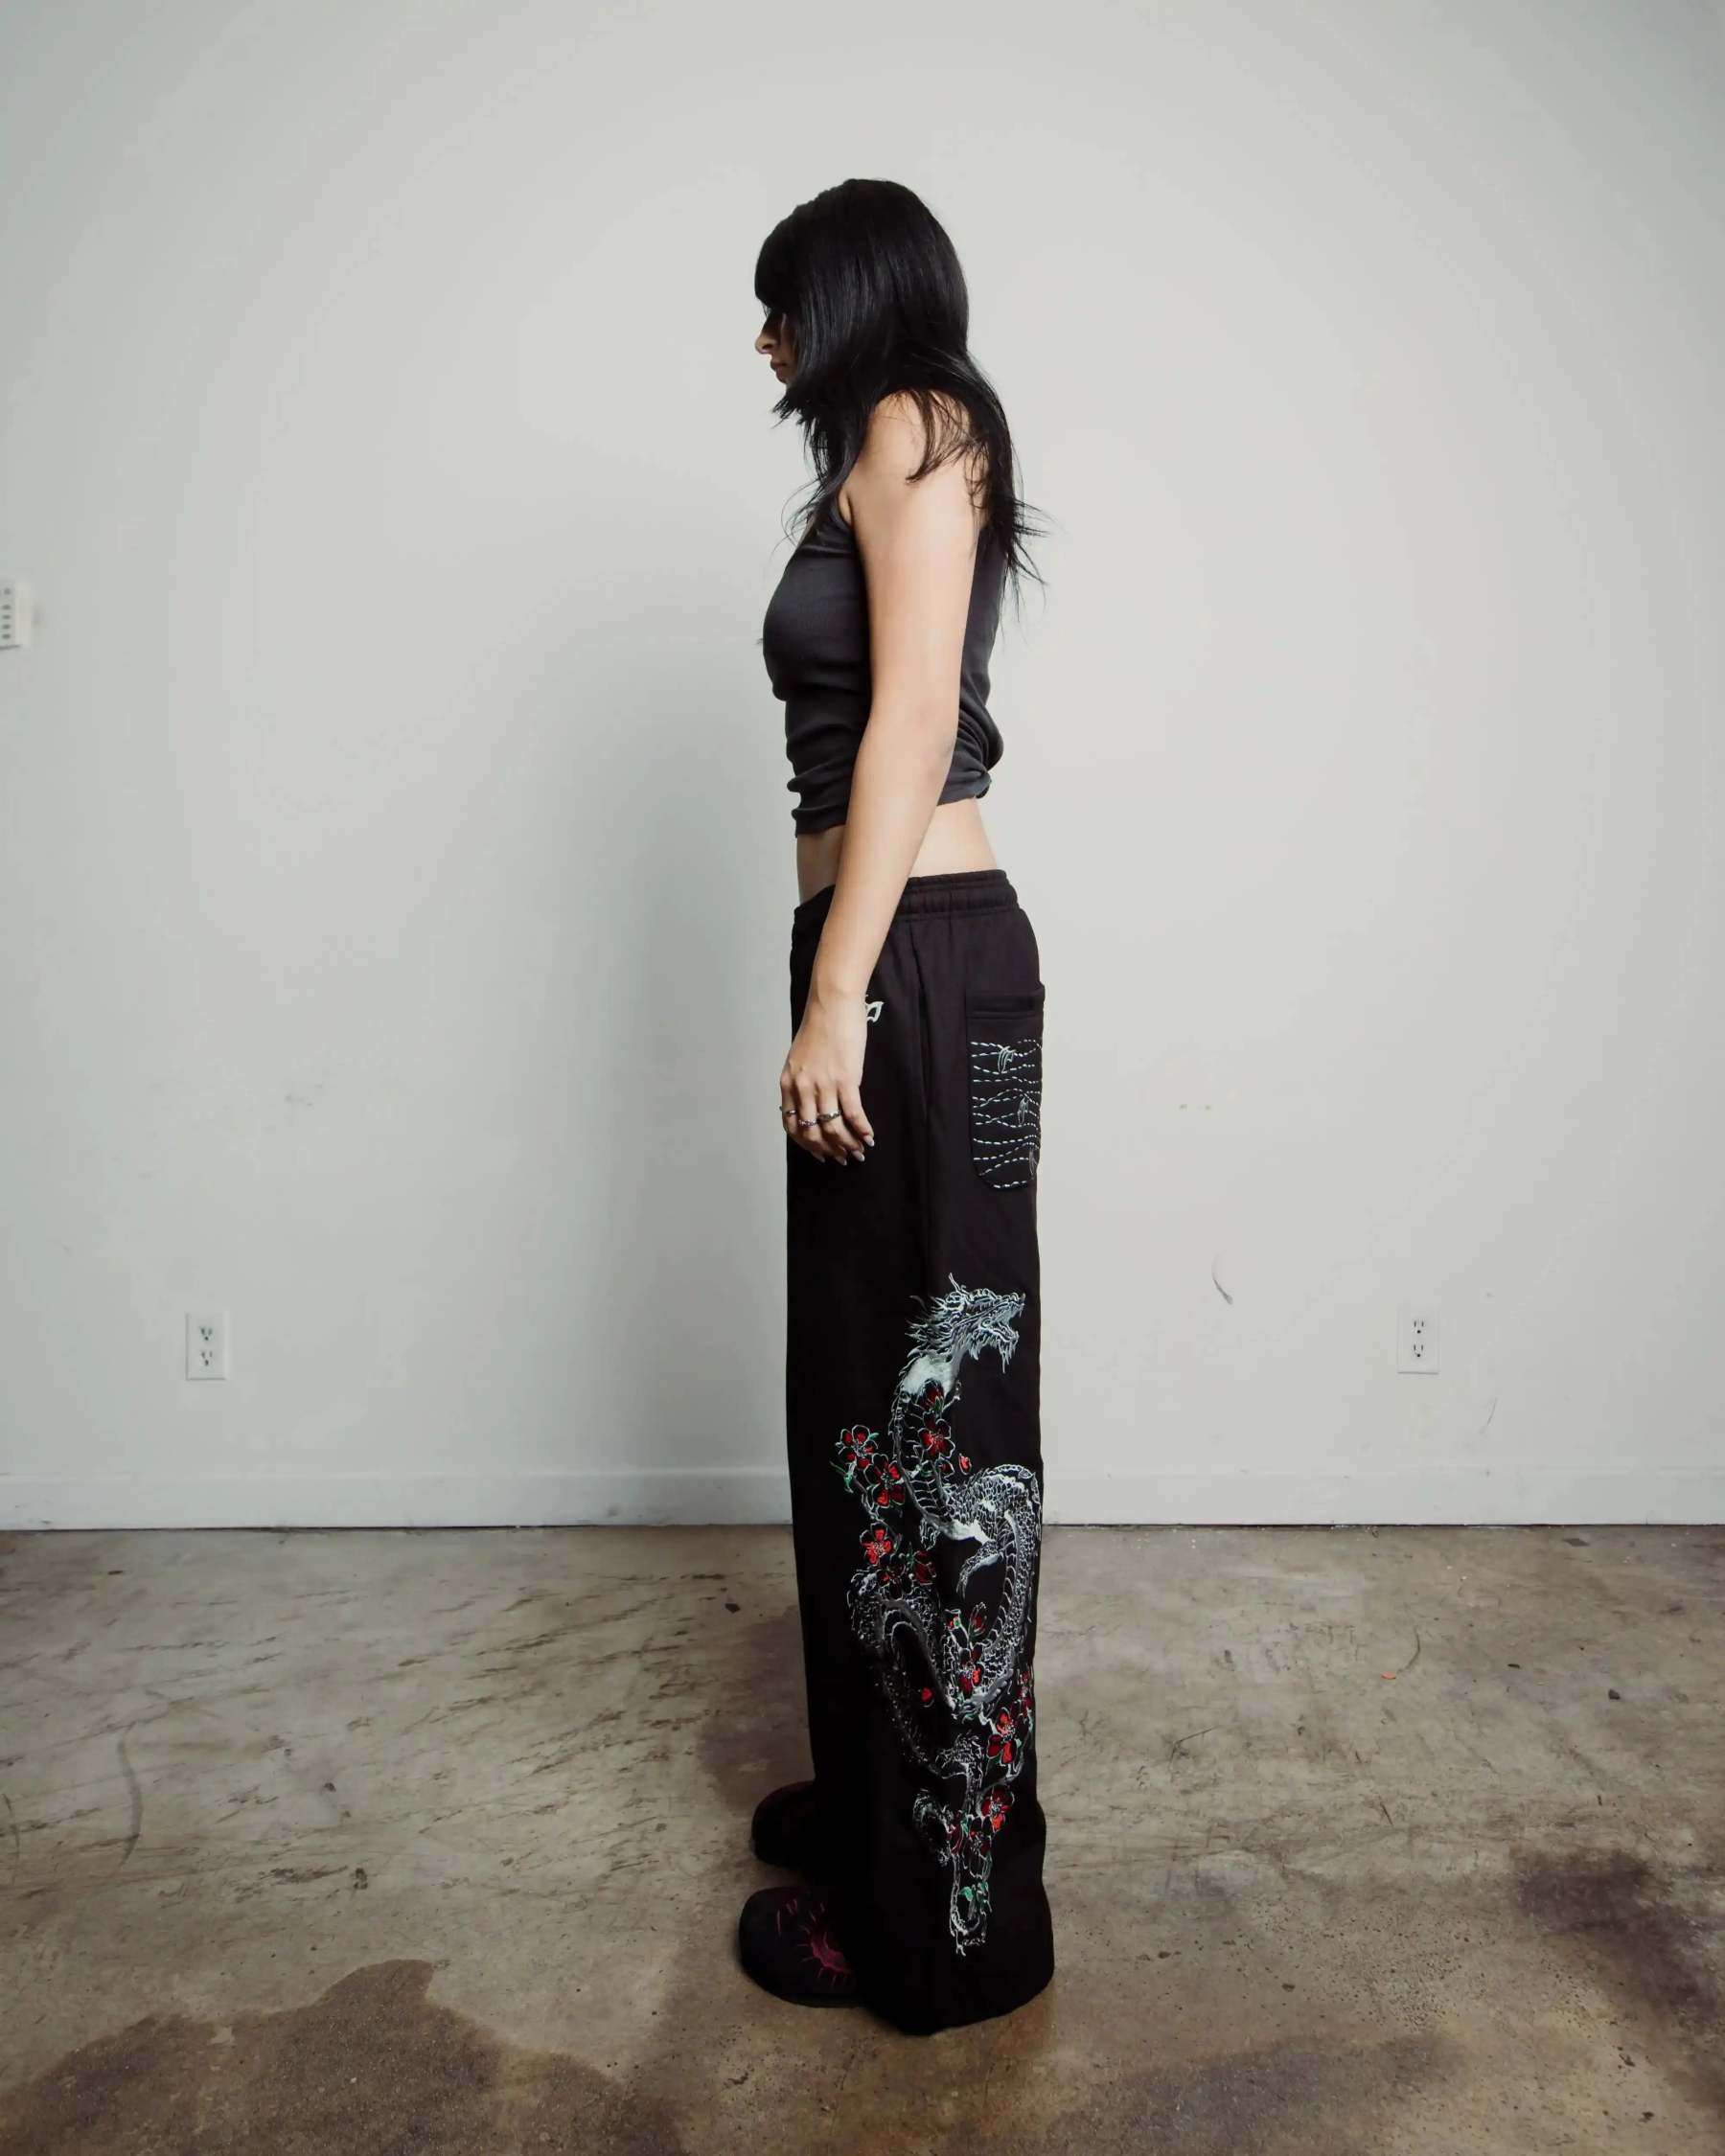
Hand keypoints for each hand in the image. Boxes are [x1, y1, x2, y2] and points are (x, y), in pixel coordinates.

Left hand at [780, 986, 875, 1164]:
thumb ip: (802, 1078)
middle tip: (843, 1158)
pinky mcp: (846, 1079)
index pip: (792, 1125)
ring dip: (847, 1145)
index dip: (806, 1145)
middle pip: (812, 1132)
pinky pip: (853, 1114)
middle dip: (829, 1150)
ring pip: (833, 1128)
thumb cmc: (820, 1025)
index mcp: (789, 1082)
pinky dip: (862, 1130)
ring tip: (858, 1152)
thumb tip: (812, 1099)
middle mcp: (803, 1087)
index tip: (820, 1154)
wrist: (832, 1003)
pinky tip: (869, 1137)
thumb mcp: (800, 1056)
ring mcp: (824, 1085)